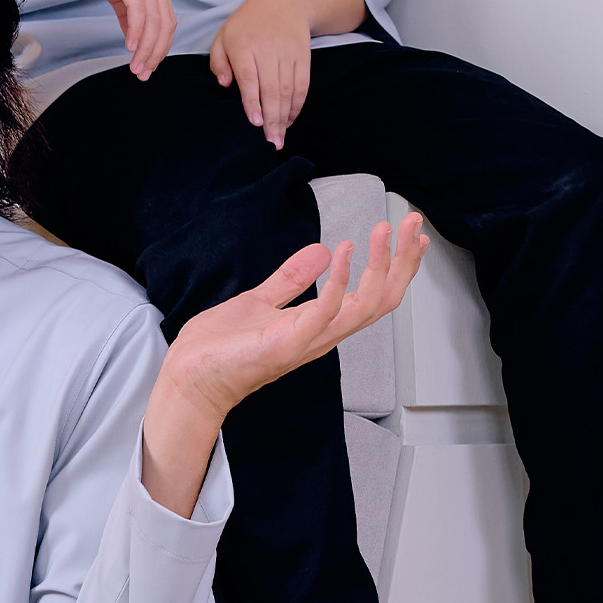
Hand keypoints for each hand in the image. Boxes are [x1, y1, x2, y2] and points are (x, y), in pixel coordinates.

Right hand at [57, 0, 175, 80]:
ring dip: (146, 49)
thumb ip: (125, 9)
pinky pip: (138, 11)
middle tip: (143, 74)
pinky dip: (136, 32)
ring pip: (153, 22)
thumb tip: (132, 34)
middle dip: (155, 54)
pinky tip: (130, 47)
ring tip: (136, 67)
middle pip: (165, 25)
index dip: (159, 47)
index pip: (166, 22)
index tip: (148, 66)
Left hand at [140, 216, 427, 515]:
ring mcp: (307, 341)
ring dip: (380, 266)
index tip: (411, 235)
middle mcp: (322, 334)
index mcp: (319, 324)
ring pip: (365, 307)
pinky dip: (338, 282)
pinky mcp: (286, 344)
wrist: (189, 378)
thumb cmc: (220, 349)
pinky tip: (342, 252)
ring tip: (383, 231)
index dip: (398, 267)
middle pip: (382, 301)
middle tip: (413, 224)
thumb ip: (291, 279)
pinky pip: (324, 313)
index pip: (375, 296)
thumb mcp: (260, 301)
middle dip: (403, 262)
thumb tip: (321, 250)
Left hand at [208, 0, 316, 148]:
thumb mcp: (224, 35)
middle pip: (272, 89)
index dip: (253, 101)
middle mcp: (267, 50)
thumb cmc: (248, 23)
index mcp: (243, 45)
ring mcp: (288, 54)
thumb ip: (218, 61)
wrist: (285, 1)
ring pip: (288, 91)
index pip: (249, 77)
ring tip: (279, 139)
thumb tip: (223, 85)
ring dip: (284, 117)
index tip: (254, 122)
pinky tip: (290, 120)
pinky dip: (297, 105)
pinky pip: (303, 85)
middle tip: (270, 143)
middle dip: (272, 119)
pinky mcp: (303, 57)